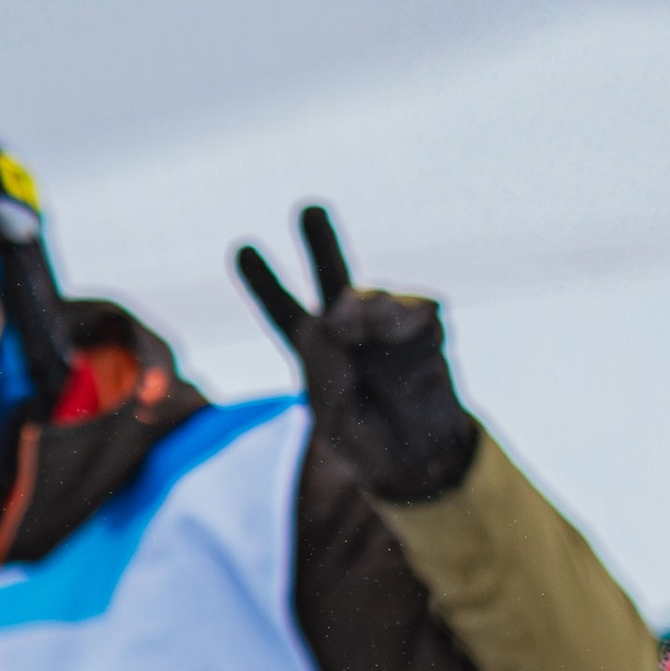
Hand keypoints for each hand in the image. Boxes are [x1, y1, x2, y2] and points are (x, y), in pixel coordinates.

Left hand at [234, 205, 479, 504]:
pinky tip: (402, 339)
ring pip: (372, 298)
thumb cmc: (371, 443)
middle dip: (322, 242)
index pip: (285, 312)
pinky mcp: (426, 330)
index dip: (266, 282)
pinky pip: (419, 310)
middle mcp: (350, 329)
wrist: (424, 460)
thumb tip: (330, 321)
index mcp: (317, 353)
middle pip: (333, 277)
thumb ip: (327, 377)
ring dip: (364, 314)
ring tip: (355, 337)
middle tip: (310, 210)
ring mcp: (389, 325)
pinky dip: (407, 321)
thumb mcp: (338, 425)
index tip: (244, 249)